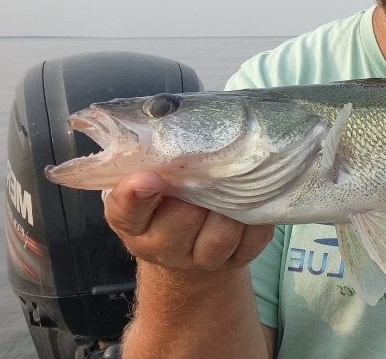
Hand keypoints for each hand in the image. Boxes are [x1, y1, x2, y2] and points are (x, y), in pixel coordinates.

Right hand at [104, 171, 273, 272]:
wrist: (187, 246)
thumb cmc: (165, 202)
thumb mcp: (146, 183)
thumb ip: (151, 163)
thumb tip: (169, 125)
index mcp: (134, 224)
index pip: (127, 212)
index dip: (136, 195)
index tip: (149, 177)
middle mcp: (164, 247)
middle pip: (183, 219)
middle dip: (198, 189)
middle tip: (209, 164)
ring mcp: (202, 259)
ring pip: (222, 233)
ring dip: (233, 201)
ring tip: (237, 175)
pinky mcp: (237, 259)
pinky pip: (253, 239)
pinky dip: (258, 215)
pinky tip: (257, 194)